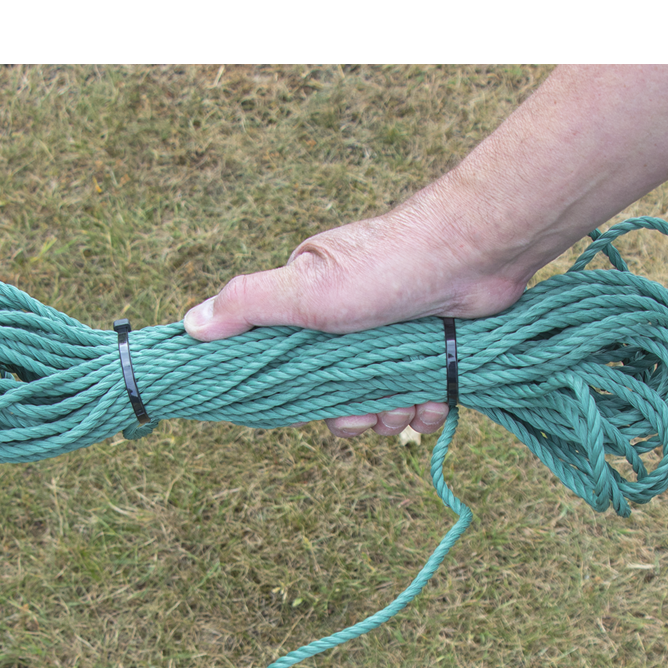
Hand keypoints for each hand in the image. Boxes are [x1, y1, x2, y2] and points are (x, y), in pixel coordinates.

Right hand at [182, 190, 529, 436]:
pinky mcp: (431, 357)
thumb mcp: (306, 286)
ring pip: (379, 408)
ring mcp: (391, 343)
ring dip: (395, 412)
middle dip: (357, 412)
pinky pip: (419, 405)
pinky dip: (427, 407)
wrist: (477, 255)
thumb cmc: (388, 264)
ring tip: (412, 391)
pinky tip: (435, 392)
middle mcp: (348, 326)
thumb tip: (190, 326)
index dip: (302, 397)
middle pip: (336, 399)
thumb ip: (248, 305)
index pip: (288, 370)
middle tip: (375, 404)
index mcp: (309, 307)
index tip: (317, 400)